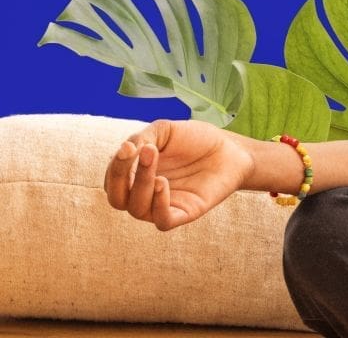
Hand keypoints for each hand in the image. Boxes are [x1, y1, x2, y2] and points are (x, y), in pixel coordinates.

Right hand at [104, 119, 254, 230]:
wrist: (230, 148)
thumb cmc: (196, 139)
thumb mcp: (165, 131)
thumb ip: (142, 138)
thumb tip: (126, 150)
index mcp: (136, 175)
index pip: (112, 179)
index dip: (115, 165)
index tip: (129, 146)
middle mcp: (144, 193)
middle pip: (117, 198)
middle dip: (121, 176)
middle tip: (137, 152)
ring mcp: (163, 205)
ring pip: (137, 209)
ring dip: (141, 185)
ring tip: (156, 163)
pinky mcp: (183, 213)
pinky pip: (162, 221)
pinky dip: (158, 205)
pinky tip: (162, 184)